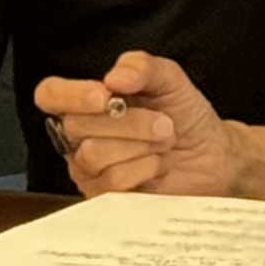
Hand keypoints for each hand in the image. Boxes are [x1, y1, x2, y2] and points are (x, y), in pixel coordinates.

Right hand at [31, 53, 249, 197]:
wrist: (214, 155)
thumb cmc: (185, 116)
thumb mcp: (169, 79)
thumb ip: (141, 66)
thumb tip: (114, 77)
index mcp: (88, 103)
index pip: (50, 94)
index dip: (72, 95)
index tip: (105, 95)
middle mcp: (81, 137)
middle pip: (76, 125)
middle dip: (130, 121)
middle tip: (164, 122)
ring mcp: (90, 170)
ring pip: (94, 154)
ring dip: (141, 145)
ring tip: (163, 143)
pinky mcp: (106, 199)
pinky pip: (112, 182)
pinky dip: (145, 168)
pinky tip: (158, 165)